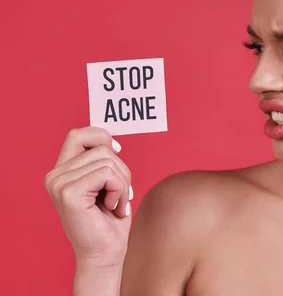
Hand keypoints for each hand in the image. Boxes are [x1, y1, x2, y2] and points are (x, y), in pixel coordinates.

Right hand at [45, 127, 132, 268]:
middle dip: (121, 169)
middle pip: (101, 147)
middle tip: (120, 193)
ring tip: (116, 203)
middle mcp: (55, 175)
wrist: (105, 253)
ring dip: (123, 183)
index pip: (79, 134)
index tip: (117, 152)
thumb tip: (111, 142)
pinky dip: (120, 190)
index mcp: (62, 171)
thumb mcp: (107, 182)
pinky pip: (108, 174)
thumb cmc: (109, 219)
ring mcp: (59, 183)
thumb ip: (102, 160)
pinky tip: (113, 207)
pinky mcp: (69, 193)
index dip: (102, 137)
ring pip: (108, 160)